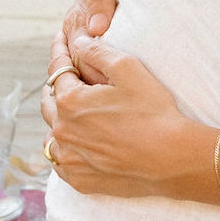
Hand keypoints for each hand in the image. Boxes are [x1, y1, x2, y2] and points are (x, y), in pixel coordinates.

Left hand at [43, 39, 207, 199]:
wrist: (170, 158)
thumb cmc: (153, 112)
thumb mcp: (128, 69)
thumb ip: (96, 51)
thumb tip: (77, 41)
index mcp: (70, 101)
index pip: (57, 71)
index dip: (60, 53)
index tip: (61, 41)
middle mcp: (62, 131)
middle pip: (49, 103)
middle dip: (56, 87)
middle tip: (66, 78)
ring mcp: (69, 159)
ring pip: (52, 135)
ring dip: (59, 121)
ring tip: (72, 114)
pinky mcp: (79, 180)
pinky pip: (62, 162)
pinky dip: (67, 150)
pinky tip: (80, 145)